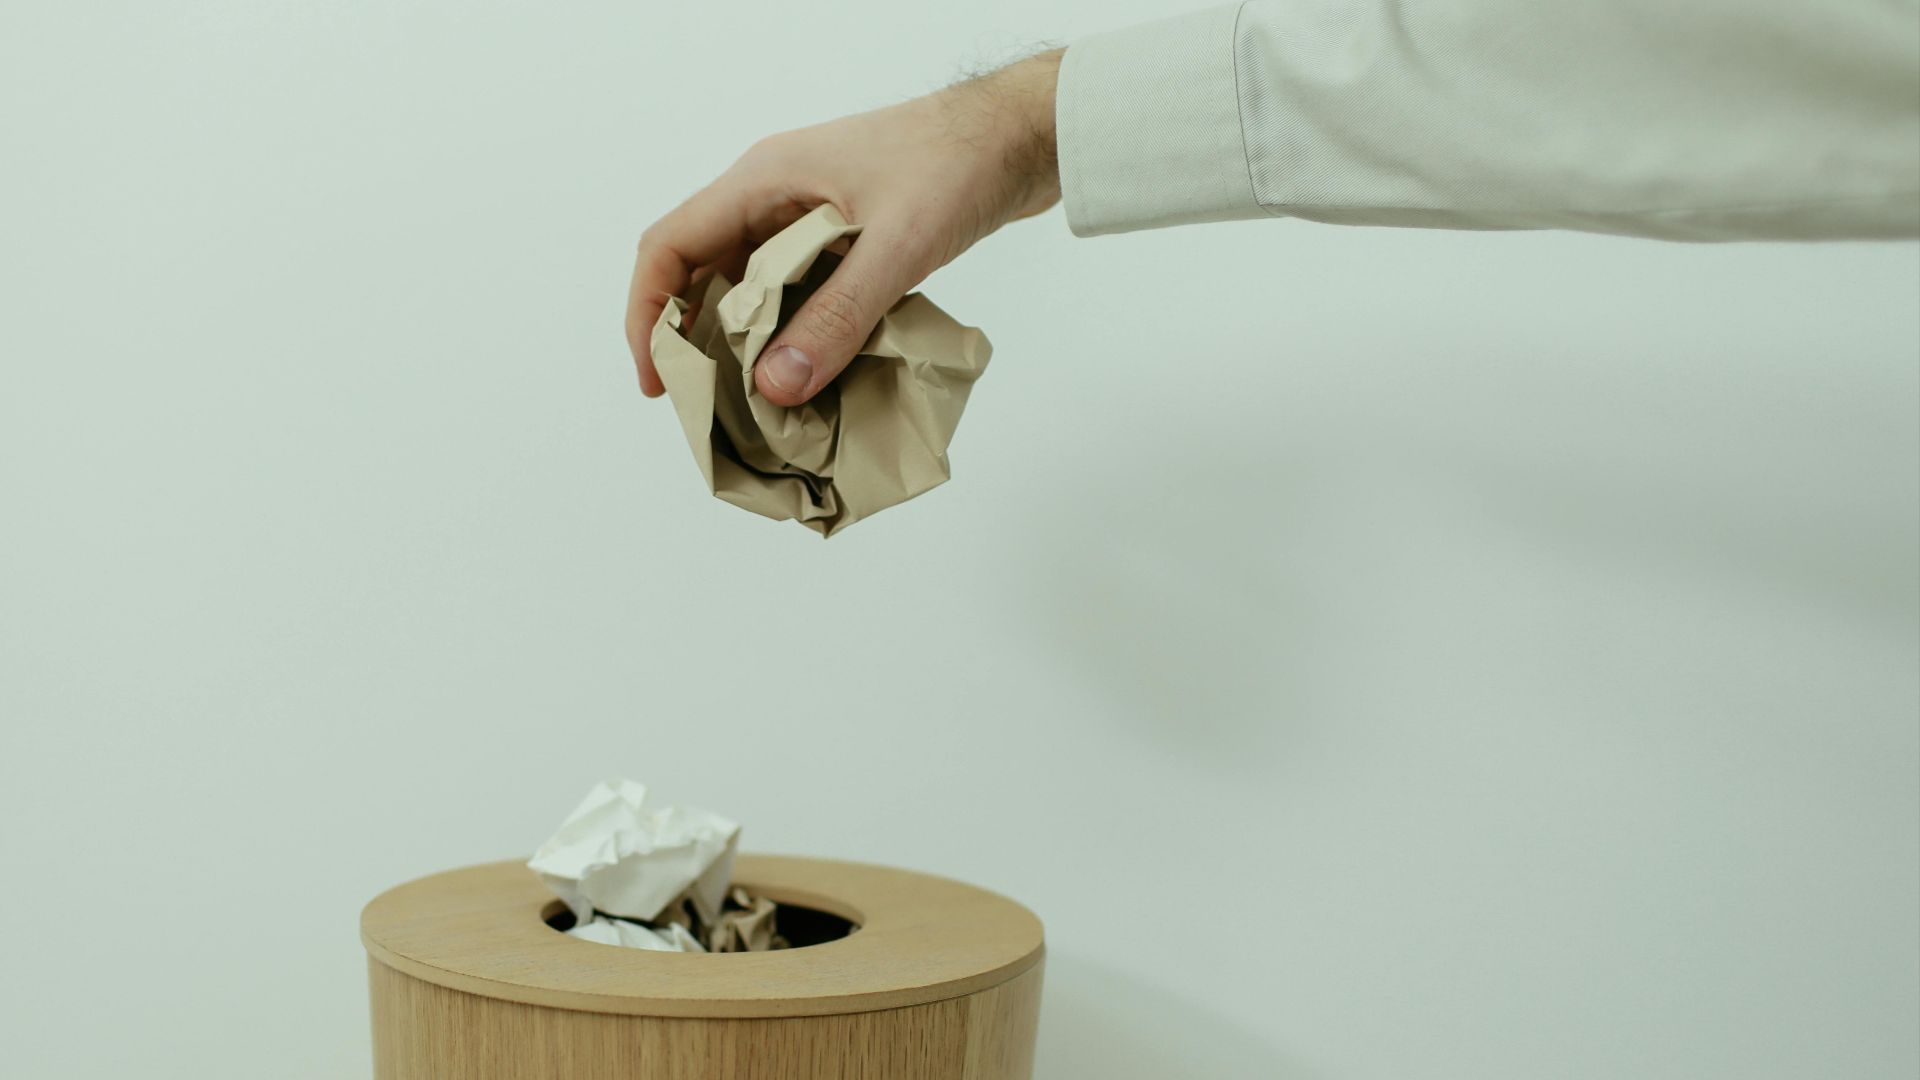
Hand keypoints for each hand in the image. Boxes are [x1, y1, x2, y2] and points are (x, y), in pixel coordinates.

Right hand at [625, 50, 1062, 404]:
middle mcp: (775, 196)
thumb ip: (836, 316)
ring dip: (747, 342)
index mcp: (763, 181)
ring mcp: (810, 215)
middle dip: (695, 341)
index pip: (671, 246)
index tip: (657, 381)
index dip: (649, 315)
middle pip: (703, 271)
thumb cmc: (958, 165)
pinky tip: (809, 376)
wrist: (1023, 134)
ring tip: (753, 406)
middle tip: (707, 408)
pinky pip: (797, 290)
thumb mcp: (896, 246)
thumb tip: (774, 386)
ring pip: (751, 286)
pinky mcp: (846, 237)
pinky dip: (792, 333)